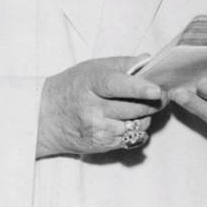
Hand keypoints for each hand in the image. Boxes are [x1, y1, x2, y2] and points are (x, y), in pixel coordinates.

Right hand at [36, 56, 163, 157]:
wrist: (44, 117)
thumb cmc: (72, 86)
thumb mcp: (93, 67)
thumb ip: (122, 63)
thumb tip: (149, 60)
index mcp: (91, 83)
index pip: (118, 86)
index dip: (139, 88)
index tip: (156, 90)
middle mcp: (93, 109)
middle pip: (133, 107)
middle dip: (154, 102)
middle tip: (162, 94)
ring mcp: (97, 130)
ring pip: (136, 124)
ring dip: (146, 116)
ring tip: (140, 106)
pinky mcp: (101, 146)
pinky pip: (130, 138)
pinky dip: (136, 129)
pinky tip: (128, 120)